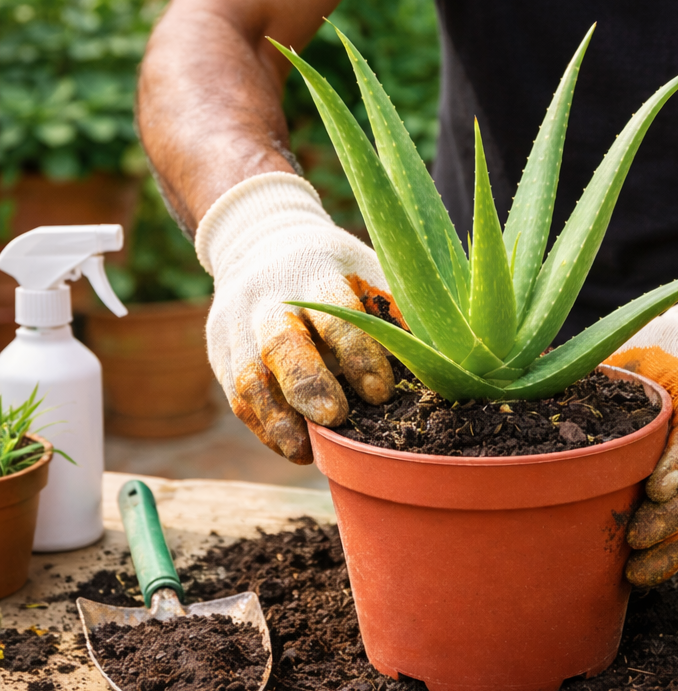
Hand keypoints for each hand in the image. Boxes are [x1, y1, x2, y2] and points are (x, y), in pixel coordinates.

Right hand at [196, 172, 395, 462]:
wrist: (261, 239)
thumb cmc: (335, 267)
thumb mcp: (368, 270)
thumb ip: (397, 312)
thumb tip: (443, 365)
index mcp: (315, 271)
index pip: (335, 313)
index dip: (357, 353)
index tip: (380, 392)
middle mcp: (268, 299)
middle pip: (280, 344)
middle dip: (307, 383)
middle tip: (335, 419)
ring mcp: (237, 327)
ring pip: (249, 378)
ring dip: (278, 420)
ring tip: (306, 452)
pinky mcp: (221, 354)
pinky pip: (239, 397)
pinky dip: (266, 426)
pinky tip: (296, 448)